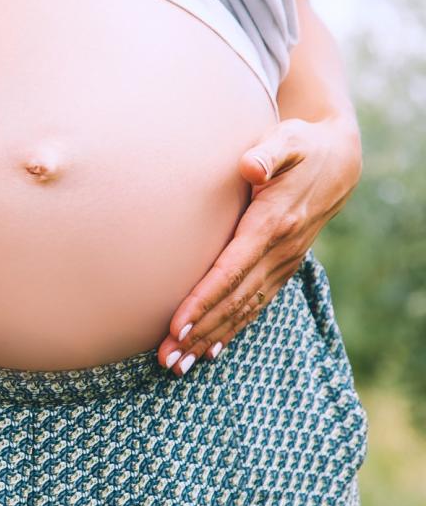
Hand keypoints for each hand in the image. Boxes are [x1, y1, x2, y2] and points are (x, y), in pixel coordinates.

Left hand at [157, 116, 362, 375]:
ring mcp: (282, 264)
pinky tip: (209, 352)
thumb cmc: (301, 147)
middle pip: (232, 301)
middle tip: (166, 358)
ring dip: (209, 339)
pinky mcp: (281, 269)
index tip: (176, 325)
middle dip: (198, 332)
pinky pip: (255, 306)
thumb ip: (268, 153)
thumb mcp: (288, 140)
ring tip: (177, 365)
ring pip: (242, 310)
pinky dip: (231, 331)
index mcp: (271, 225)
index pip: (230, 271)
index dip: (203, 300)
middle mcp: (278, 252)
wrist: (338, 160)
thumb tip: (250, 165)